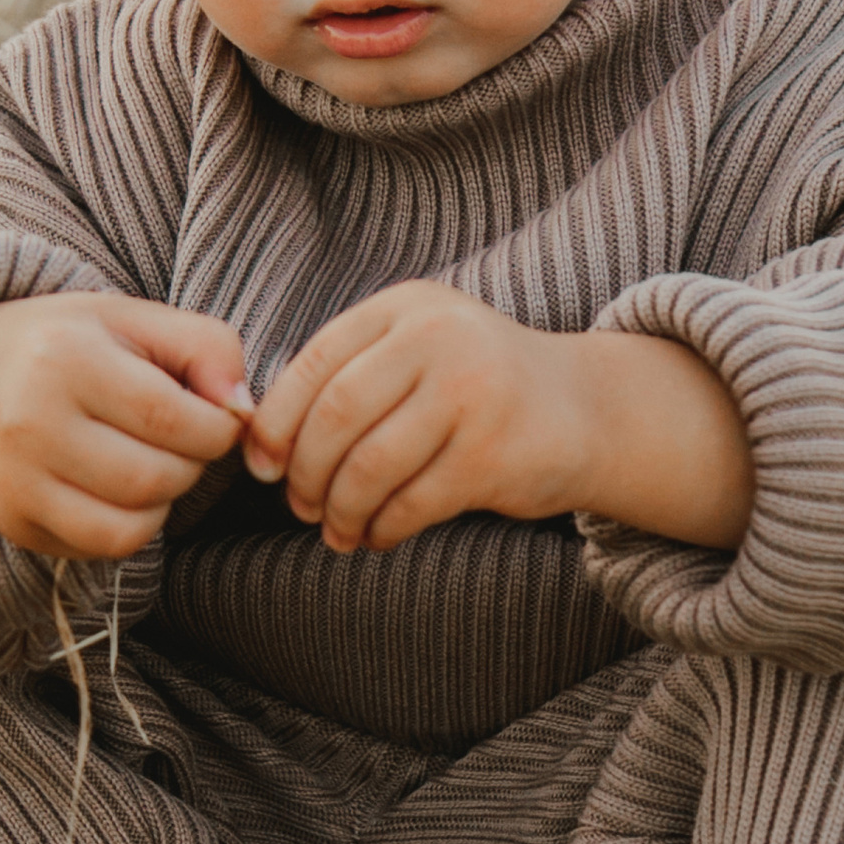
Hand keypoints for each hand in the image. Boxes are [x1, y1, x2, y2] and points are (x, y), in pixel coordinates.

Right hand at [0, 293, 251, 559]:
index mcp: (62, 358)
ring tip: (154, 462)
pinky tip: (123, 490)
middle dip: (192, 465)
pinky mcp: (15, 522)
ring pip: (132, 526)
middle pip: (154, 477)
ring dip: (166, 500)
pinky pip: (104, 547)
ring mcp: (14, 481)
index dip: (217, 429)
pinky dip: (134, 525)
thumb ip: (207, 346)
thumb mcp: (138, 322)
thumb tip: (242, 409)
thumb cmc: (76, 346)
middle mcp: (27, 423)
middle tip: (185, 441)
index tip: (217, 418)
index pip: (172, 418)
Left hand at [242, 282, 753, 556]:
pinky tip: (377, 536)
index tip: (263, 466)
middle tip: (300, 506)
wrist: (585, 409)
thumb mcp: (416, 352)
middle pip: (336, 417)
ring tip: (337, 529)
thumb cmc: (475, 389)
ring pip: (370, 467)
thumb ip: (350, 375)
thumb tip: (258, 440)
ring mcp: (471, 392)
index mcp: (405, 307)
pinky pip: (412, 503)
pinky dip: (383, 529)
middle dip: (306, 474)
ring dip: (341, 510)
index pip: (315, 364)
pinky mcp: (494, 452)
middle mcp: (439, 338)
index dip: (276, 422)